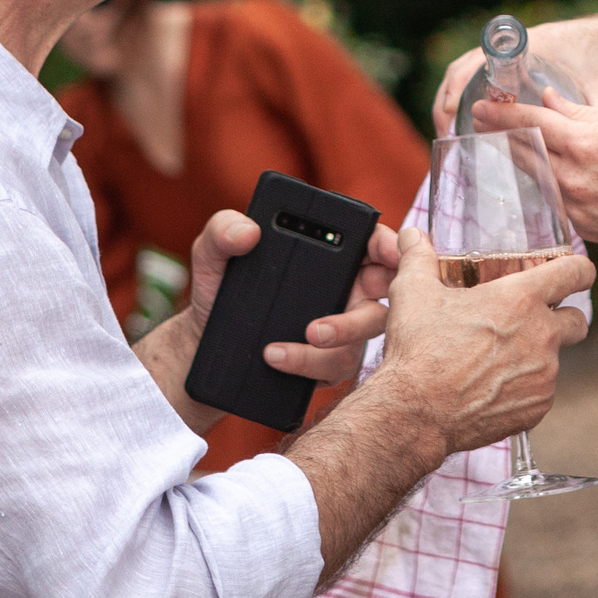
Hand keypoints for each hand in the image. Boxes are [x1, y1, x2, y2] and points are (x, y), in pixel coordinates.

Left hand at [185, 208, 395, 388]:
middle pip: (384, 296)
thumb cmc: (221, 288)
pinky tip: (276, 359)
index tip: (393, 255)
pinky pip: (337, 367)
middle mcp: (346, 290)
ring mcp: (343, 329)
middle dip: (361, 313)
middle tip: (317, 326)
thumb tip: (247, 232)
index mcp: (332, 255)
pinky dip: (309, 366)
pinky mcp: (330, 363)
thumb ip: (223, 230)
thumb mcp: (213, 254)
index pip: (375, 244)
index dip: (392, 247)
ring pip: (362, 339)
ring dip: (333, 341)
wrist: (204, 342)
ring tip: (284, 346)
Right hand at [363, 227, 594, 455]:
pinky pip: (540, 391)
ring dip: (534, 357)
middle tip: (529, 323)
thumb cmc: (418, 350)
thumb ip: (418, 257)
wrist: (416, 413)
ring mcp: (544, 375)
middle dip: (561, 318)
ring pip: (554, 359)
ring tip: (494, 362)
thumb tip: (411, 235)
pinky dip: (523, 388)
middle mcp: (542, 335)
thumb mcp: (413, 293)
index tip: (577, 274)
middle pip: (577, 320)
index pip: (575, 273)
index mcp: (520, 299)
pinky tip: (491, 388)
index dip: (580, 270)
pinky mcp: (538, 406)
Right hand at [429, 13, 597, 137]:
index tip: (451, 123)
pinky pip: (484, 75)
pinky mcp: (524, 63)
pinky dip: (472, 95)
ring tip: (454, 135)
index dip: (456, 94)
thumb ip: (590, 126)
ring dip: (456, 99)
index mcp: (531, 47)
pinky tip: (476, 124)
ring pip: (469, 73)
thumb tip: (576, 168)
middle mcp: (519, 47)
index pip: (475, 64)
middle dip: (447, 102)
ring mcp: (519, 52)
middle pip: (463, 70)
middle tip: (445, 138)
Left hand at [474, 90, 597, 250]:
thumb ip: (580, 112)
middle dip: (501, 135)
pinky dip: (541, 186)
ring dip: (518, 162)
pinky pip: (553, 203)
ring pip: (534, 181)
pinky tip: (535, 175)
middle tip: (482, 123)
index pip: (532, 123)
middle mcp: (576, 179)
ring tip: (505, 146)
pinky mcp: (585, 229)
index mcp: (586, 144)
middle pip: (525, 153)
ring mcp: (578, 208)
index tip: (481, 106)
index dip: (503, 113)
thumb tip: (547, 101)